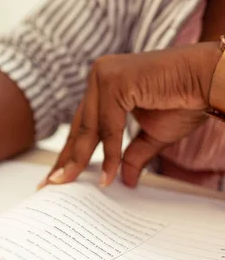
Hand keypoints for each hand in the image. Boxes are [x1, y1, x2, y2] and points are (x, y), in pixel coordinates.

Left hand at [40, 41, 222, 187]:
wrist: (212, 78)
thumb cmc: (186, 99)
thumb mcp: (152, 135)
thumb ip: (131, 155)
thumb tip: (124, 181)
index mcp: (104, 85)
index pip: (83, 124)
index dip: (70, 152)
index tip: (56, 175)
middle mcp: (100, 76)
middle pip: (80, 127)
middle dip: (66, 158)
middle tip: (51, 184)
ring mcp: (105, 75)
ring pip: (90, 128)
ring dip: (80, 159)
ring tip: (68, 184)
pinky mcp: (115, 79)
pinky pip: (108, 125)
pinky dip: (108, 152)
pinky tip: (107, 176)